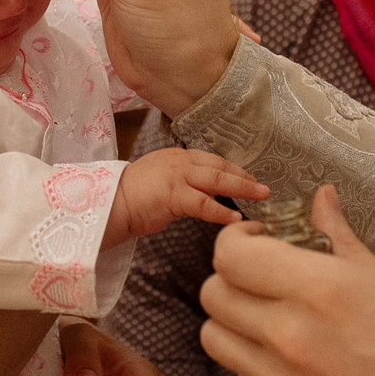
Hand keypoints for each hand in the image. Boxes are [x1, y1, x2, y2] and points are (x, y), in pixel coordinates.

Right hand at [105, 147, 266, 244]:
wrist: (110, 203)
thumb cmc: (134, 197)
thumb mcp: (162, 181)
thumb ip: (184, 184)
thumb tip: (205, 196)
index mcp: (178, 157)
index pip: (212, 160)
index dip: (234, 169)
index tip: (250, 177)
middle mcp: (180, 161)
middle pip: (220, 167)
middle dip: (244, 176)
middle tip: (264, 186)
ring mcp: (177, 176)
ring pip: (217, 180)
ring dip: (242, 188)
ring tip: (260, 196)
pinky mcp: (173, 195)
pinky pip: (204, 204)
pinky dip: (221, 211)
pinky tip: (235, 218)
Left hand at [198, 186, 374, 375]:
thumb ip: (339, 236)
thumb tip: (322, 197)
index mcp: (317, 289)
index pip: (231, 255)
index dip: (237, 241)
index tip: (262, 240)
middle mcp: (287, 333)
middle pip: (213, 293)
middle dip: (232, 276)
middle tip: (261, 275)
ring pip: (214, 335)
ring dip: (231, 319)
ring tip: (265, 315)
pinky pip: (239, 373)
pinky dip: (249, 356)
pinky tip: (283, 352)